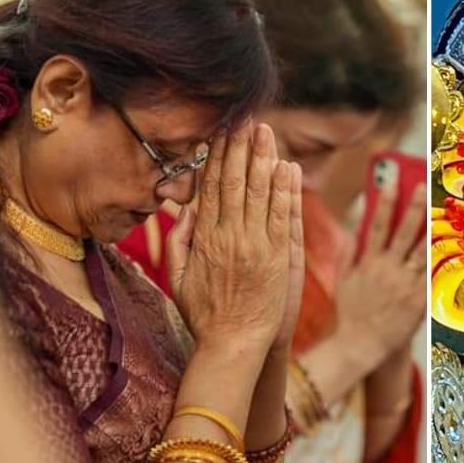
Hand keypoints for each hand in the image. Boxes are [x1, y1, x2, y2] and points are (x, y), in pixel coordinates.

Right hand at [168, 122, 300, 352]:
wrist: (233, 344)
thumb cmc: (203, 315)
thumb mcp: (176, 277)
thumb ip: (179, 241)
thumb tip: (185, 210)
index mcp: (204, 238)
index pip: (211, 188)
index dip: (216, 157)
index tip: (219, 132)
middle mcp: (229, 236)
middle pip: (234, 182)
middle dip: (239, 147)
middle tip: (243, 118)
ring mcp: (255, 244)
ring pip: (259, 192)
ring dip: (262, 158)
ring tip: (264, 130)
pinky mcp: (277, 256)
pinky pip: (281, 215)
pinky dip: (285, 189)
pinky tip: (286, 166)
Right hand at [334, 180, 427, 360]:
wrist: (359, 345)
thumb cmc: (350, 315)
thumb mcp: (342, 281)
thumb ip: (347, 254)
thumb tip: (352, 231)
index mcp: (368, 262)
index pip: (377, 224)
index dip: (384, 201)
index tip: (391, 182)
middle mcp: (388, 269)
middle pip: (404, 231)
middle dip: (413, 207)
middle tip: (421, 186)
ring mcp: (405, 284)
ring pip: (424, 250)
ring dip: (433, 228)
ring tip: (441, 210)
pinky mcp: (419, 300)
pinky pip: (435, 275)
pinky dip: (443, 260)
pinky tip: (453, 245)